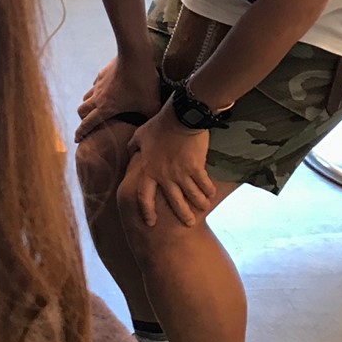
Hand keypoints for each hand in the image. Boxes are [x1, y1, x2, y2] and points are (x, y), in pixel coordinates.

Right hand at [75, 55, 160, 142]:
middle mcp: (97, 97)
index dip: (81, 133)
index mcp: (105, 108)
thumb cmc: (143, 83)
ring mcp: (98, 84)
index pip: (88, 124)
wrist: (135, 56)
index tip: (76, 140)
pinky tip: (105, 90)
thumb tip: (151, 128)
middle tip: (87, 123)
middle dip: (82, 119)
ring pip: (86, 97)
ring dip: (88, 104)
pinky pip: (95, 85)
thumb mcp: (151, 105)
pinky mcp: (102, 73)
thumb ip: (150, 118)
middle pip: (81, 111)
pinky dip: (96, 91)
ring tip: (95, 108)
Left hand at [125, 107, 215, 227]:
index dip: (146, 211)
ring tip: (204, 208)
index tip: (150, 223)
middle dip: (182, 214)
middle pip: (173, 202)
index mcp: (148, 171)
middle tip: (188, 224)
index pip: (144, 197)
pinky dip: (209, 189)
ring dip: (199, 203)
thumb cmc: (159, 125)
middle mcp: (164, 176)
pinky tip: (212, 194)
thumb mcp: (139, 136)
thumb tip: (130, 154)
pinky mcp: (196, 167)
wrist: (182, 117)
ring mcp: (181, 173)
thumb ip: (133, 148)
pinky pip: (204, 183)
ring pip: (192, 195)